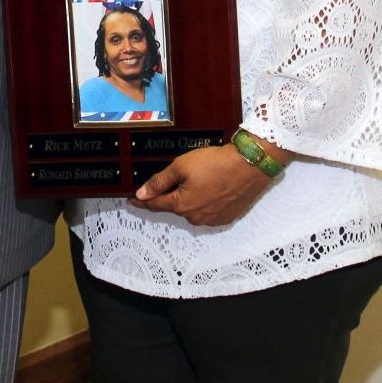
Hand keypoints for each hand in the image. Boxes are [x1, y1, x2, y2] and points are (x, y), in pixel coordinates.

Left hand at [134, 145, 275, 226]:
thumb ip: (159, 181)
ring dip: (190, 199)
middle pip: (175, 206)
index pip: (156, 205)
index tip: (132, 200)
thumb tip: (142, 193)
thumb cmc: (215, 163)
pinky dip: (205, 202)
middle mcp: (196, 218)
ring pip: (193, 209)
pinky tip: (210, 188)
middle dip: (170, 195)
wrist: (250, 165)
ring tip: (198, 180)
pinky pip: (209, 211)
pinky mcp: (227, 217)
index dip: (142, 201)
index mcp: (182, 205)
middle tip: (174, 180)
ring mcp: (213, 220)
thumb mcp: (181, 166)